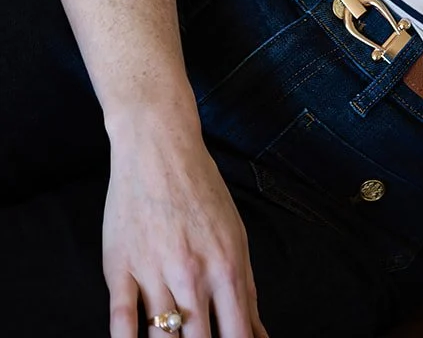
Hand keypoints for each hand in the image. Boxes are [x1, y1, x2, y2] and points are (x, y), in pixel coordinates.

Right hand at [103, 123, 268, 337]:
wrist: (159, 148)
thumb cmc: (202, 191)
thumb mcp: (236, 236)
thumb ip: (246, 291)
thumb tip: (258, 337)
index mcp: (226, 267)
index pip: (237, 334)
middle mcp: (191, 274)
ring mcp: (154, 272)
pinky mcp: (120, 268)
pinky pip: (121, 321)